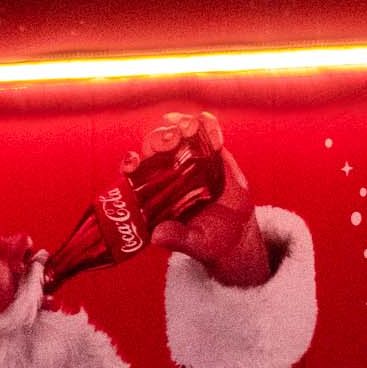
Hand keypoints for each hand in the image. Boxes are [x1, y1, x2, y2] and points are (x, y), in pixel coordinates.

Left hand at [145, 112, 270, 285]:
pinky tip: (216, 141)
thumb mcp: (193, 243)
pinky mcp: (212, 153)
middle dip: (158, 138)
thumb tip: (158, 237)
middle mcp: (167, 170)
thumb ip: (176, 239)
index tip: (133, 162)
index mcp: (153, 191)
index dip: (130, 163)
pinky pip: (206, 130)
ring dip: (180, 124)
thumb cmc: (207, 240)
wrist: (236, 235)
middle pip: (154, 145)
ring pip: (177, 131)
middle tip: (170, 140)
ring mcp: (190, 158)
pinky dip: (209, 127)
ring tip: (190, 128)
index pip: (133, 171)